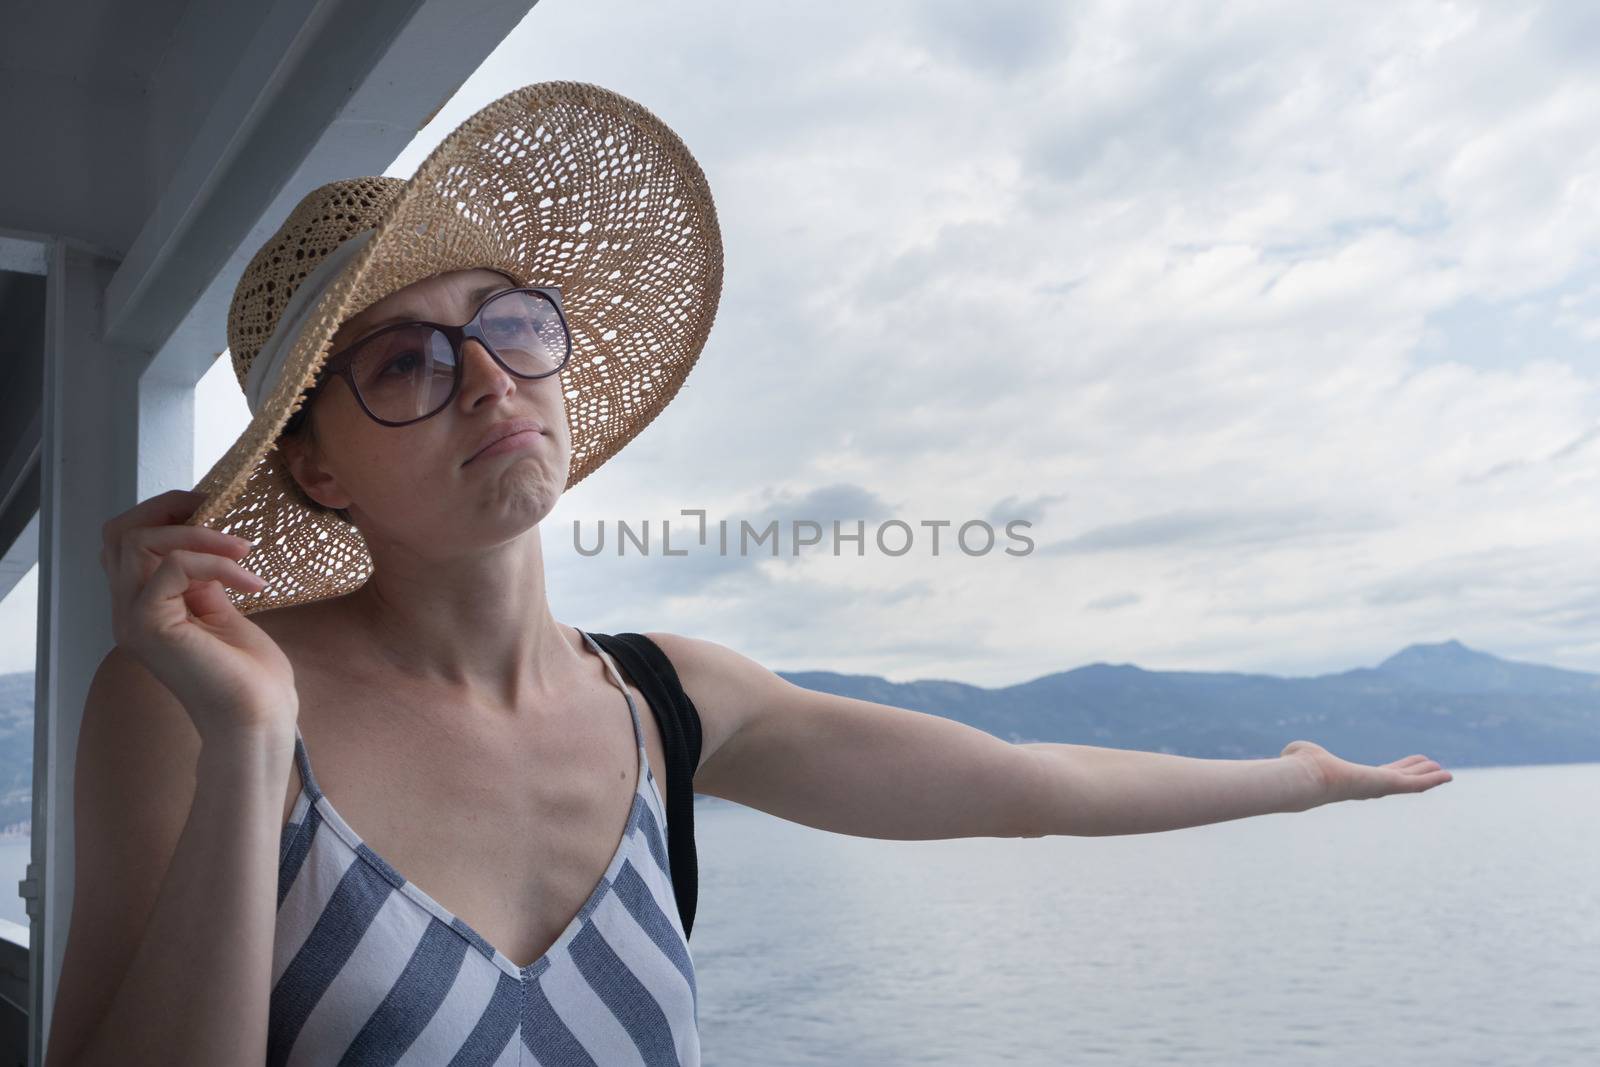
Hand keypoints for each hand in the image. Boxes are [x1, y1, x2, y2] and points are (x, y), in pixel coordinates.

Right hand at [101, 488, 299, 745]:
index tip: (211, 509)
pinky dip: (214, 562)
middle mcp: (127, 612)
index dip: (163, 514)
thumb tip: (204, 539)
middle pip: (118, 534)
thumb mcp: (222, 610)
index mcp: (142, 606)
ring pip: (137, 542)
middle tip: (219, 514)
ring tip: (243, 552)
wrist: (257, 718)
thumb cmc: (248, 674)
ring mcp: (132, 620)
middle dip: (169, 510)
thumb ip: (202, 578)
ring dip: (199, 535)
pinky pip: (171, 566)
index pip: (125, 542)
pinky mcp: (149, 626)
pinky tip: (251, 583)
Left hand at [1280, 739, 1453, 803]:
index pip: (1376, 775)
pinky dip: (1432, 780)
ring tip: (1444, 772)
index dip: (1390, 772)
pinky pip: (1416, 784)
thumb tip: (1290, 752)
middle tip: (1430, 768)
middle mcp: (1368, 786)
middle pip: (1398, 779)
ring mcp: (1379, 787)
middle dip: (1414, 774)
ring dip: (1428, 777)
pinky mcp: (1387, 784)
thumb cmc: (1300, 768)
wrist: (1307, 777)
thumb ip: (1300, 752)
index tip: (1398, 770)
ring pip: (1410, 783)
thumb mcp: (1302, 754)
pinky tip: (1446, 775)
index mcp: (1352, 779)